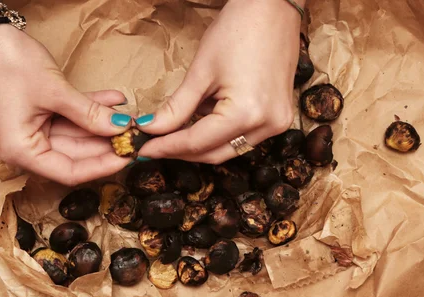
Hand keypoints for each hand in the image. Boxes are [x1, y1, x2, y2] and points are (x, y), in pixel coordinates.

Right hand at [0, 1, 132, 185]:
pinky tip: (114, 101)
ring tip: (129, 117)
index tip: (128, 157)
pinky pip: (68, 119)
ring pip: (75, 136)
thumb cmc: (9, 63)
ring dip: (101, 124)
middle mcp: (25, 148)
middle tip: (135, 137)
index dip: (102, 167)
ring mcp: (31, 132)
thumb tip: (122, 129)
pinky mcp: (37, 116)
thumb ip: (89, 114)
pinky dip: (89, 110)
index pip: (70, 172)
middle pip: (75, 155)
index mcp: (21, 152)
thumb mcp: (55, 92)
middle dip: (106, 144)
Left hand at [137, 0, 302, 163]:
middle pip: (215, 154)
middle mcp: (267, 126)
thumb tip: (150, 129)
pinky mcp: (280, 117)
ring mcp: (277, 124)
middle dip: (182, 151)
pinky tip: (202, 120)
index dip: (166, 147)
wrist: (272, 8)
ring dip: (201, 144)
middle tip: (154, 146)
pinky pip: (244, 137)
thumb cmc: (237, 30)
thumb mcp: (200, 72)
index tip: (143, 149)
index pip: (197, 142)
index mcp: (246, 114)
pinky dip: (220, 134)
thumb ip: (176, 108)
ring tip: (174, 133)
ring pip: (230, 149)